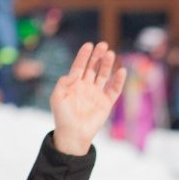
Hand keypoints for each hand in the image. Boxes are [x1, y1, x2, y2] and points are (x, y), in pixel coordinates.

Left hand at [49, 41, 125, 156]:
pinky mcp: (106, 103)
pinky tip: (121, 71)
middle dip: (98, 56)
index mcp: (74, 84)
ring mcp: (97, 94)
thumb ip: (63, 83)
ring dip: (107, 64)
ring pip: (104, 75)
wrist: (72, 135)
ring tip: (110, 54)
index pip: (79, 66)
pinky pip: (114, 89)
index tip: (88, 45)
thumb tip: (74, 73)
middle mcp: (86, 86)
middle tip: (103, 45)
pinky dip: (118, 81)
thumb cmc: (62, 117)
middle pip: (93, 67)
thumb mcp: (57, 97)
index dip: (84, 55)